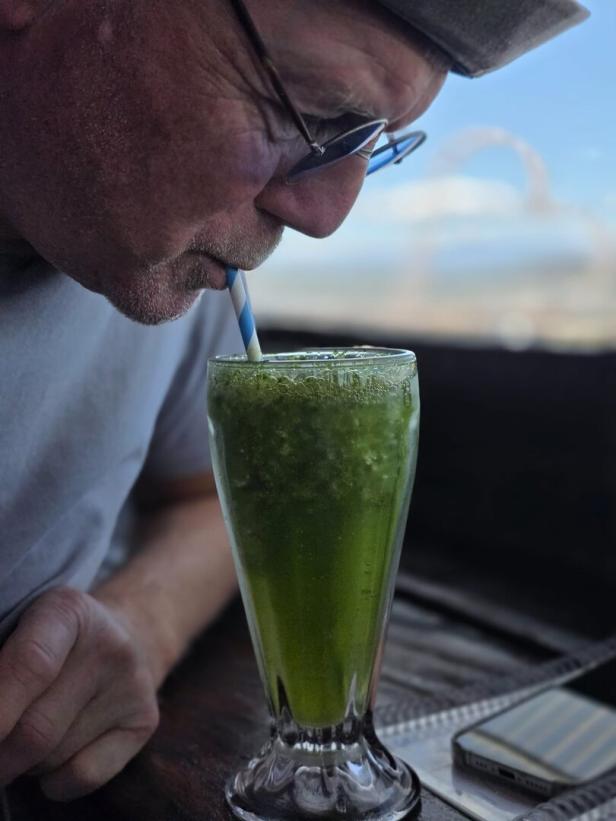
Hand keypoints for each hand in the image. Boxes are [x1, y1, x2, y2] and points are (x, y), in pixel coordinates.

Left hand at [0, 587, 158, 800]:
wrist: (126, 636)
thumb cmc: (53, 640)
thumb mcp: (23, 630)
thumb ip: (3, 668)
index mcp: (68, 611)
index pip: (30, 665)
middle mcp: (110, 645)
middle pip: (35, 729)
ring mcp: (132, 685)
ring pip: (52, 758)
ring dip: (24, 763)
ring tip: (31, 732)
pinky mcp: (145, 721)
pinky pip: (82, 776)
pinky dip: (53, 781)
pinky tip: (58, 753)